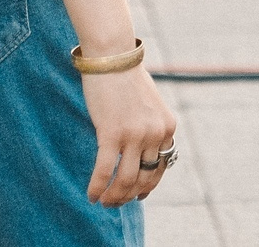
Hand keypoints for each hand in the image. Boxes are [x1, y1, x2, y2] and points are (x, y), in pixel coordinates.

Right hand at [81, 66, 177, 206]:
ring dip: (114, 196)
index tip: (138, 195)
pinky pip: (105, 170)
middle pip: (144, 178)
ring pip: (126, 180)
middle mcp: (155, 134)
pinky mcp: (111, 133)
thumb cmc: (125, 77)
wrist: (112, 56)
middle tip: (116, 202)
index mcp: (167, 127)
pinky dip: (97, 186)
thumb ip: (151, 128)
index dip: (148, 186)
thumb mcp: (150, 105)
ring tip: (104, 202)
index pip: (161, 167)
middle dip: (130, 195)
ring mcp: (134, 135)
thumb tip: (143, 155)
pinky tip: (91, 195)